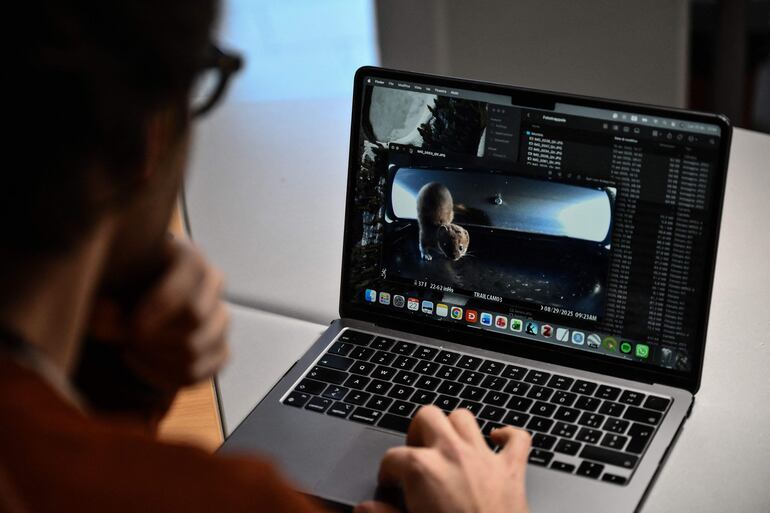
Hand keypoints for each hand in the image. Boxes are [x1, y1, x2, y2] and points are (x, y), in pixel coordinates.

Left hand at [89, 237, 229, 389]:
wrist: (135, 302)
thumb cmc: (123, 287)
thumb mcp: (108, 287)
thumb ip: (104, 303)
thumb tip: (107, 314)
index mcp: (191, 260)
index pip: (192, 283)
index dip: (162, 308)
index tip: (134, 325)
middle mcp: (213, 285)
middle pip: (196, 318)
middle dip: (157, 336)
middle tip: (128, 339)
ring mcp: (220, 319)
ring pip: (196, 349)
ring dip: (156, 357)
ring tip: (131, 350)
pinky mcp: (219, 350)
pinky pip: (199, 373)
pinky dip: (166, 377)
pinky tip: (144, 366)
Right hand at [355, 406, 530, 512]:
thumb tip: (366, 509)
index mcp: (422, 470)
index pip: (392, 457)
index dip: (387, 471)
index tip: (389, 484)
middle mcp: (452, 454)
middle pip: (427, 416)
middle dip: (417, 432)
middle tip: (415, 454)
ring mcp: (483, 458)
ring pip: (464, 418)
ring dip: (454, 428)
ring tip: (447, 446)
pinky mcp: (511, 471)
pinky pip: (517, 438)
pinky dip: (508, 436)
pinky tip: (498, 440)